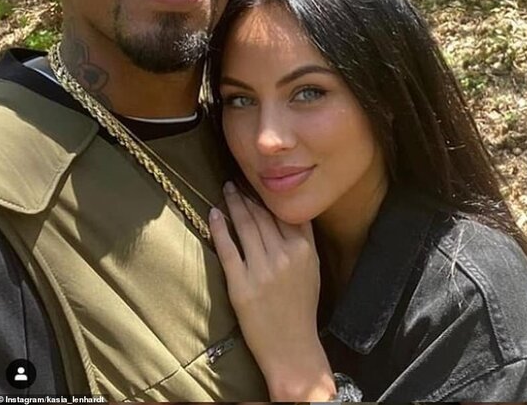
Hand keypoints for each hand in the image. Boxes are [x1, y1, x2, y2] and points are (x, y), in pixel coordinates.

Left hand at [209, 182, 335, 400]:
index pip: (282, 212)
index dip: (268, 194)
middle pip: (262, 216)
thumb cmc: (302, 307)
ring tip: (227, 190)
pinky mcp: (242, 285)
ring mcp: (262, 270)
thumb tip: (290, 210)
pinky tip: (215, 214)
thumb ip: (304, 238)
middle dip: (248, 195)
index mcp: (303, 249)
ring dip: (234, 204)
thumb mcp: (312, 268)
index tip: (258, 180)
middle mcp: (284, 255)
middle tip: (237, 180)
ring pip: (246, 227)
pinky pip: (228, 249)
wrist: (292, 347)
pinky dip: (221, 229)